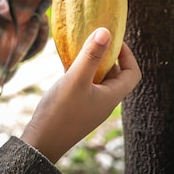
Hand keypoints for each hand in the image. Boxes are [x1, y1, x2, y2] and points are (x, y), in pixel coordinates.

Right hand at [20, 28, 140, 163]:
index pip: (132, 73)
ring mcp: (91, 105)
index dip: (127, 55)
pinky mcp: (77, 107)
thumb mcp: (76, 79)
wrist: (41, 143)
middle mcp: (104, 101)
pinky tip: (66, 63)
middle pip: (115, 75)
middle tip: (94, 40)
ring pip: (98, 79)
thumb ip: (91, 55)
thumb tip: (106, 31)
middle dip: (107, 55)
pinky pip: (85, 85)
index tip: (113, 40)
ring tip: (79, 48)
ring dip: (92, 63)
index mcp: (111, 96)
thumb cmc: (61, 112)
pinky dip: (81, 72)